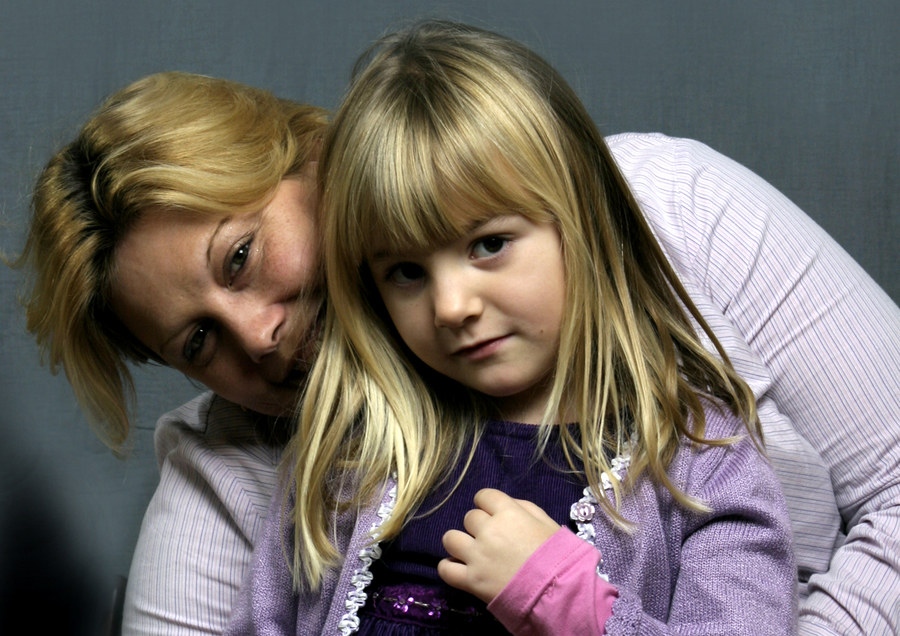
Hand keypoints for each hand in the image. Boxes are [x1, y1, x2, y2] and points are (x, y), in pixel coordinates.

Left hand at [437, 488, 560, 603]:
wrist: (559, 591)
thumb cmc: (558, 555)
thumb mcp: (546, 522)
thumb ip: (524, 507)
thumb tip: (506, 504)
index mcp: (508, 513)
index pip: (483, 496)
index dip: (487, 505)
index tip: (493, 515)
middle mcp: (488, 531)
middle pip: (469, 518)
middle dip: (478, 526)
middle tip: (491, 539)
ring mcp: (477, 556)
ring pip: (450, 538)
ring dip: (459, 542)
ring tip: (470, 552)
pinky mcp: (471, 580)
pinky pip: (445, 569)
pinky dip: (449, 567)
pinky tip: (459, 568)